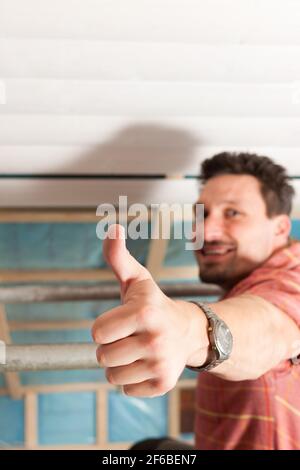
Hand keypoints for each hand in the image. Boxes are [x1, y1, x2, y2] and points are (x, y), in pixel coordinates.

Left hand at [92, 224, 207, 396]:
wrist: (190, 331)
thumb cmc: (154, 304)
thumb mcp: (137, 280)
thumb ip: (118, 256)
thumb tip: (112, 227)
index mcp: (144, 312)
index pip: (97, 333)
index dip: (105, 327)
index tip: (121, 321)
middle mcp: (154, 339)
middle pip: (102, 356)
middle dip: (111, 346)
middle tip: (130, 336)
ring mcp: (161, 364)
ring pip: (112, 375)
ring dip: (120, 364)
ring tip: (138, 350)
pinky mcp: (164, 384)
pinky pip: (126, 389)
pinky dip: (133, 379)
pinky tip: (148, 363)